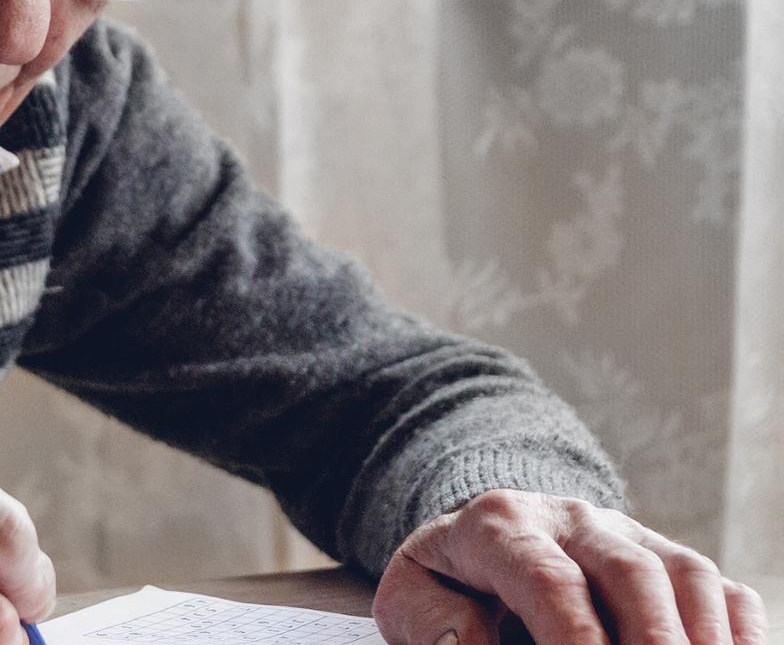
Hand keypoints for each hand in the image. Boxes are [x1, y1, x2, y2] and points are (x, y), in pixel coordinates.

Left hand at [374, 489, 768, 644]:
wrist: (475, 543)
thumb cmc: (444, 584)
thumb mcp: (413, 598)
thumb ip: (432, 623)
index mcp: (498, 525)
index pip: (547, 577)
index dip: (573, 634)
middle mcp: (570, 520)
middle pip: (631, 570)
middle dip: (654, 636)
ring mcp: (625, 534)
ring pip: (683, 571)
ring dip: (703, 633)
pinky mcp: (663, 557)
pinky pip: (719, 583)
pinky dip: (740, 626)